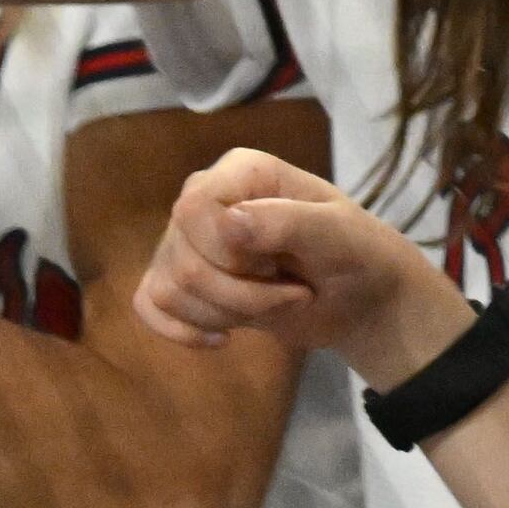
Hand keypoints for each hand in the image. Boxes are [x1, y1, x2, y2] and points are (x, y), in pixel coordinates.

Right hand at [135, 147, 465, 377]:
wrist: (359, 298)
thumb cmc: (356, 252)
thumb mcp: (338, 234)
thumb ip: (288, 223)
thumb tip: (228, 223)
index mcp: (242, 170)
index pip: (195, 208)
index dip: (228, 250)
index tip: (278, 263)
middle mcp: (205, 199)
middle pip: (183, 260)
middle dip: (241, 294)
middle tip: (293, 289)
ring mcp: (186, 241)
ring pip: (170, 290)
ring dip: (228, 313)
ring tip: (274, 302)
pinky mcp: (179, 280)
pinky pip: (149, 306)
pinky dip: (184, 331)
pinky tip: (224, 337)